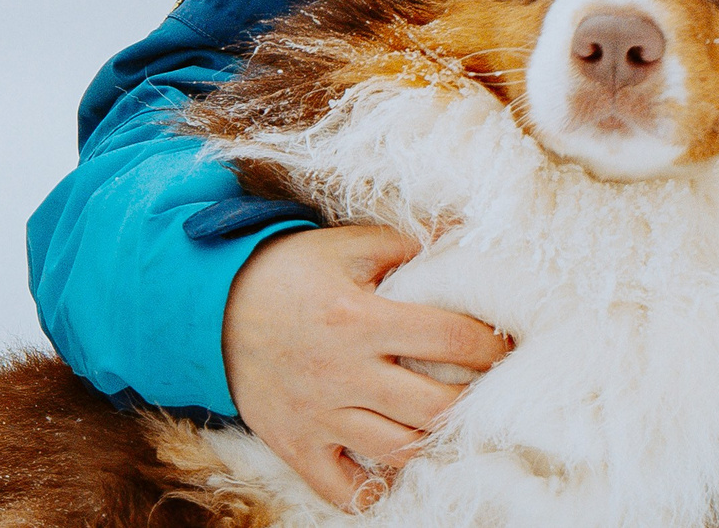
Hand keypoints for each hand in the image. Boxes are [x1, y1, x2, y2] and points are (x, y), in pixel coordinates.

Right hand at [223, 224, 511, 509]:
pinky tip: (396, 466)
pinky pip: (343, 489)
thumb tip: (467, 228)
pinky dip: (375, 488)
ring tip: (453, 424)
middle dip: (476, 401)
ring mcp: (318, 416)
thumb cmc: (290, 271)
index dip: (492, 347)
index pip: (451, 340)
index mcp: (361, 319)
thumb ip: (411, 241)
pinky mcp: (294, 446)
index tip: (508, 346)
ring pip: (400, 451)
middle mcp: (343, 373)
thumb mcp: (348, 246)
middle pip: (435, 406)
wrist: (210, 309)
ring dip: (435, 442)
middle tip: (492, 390)